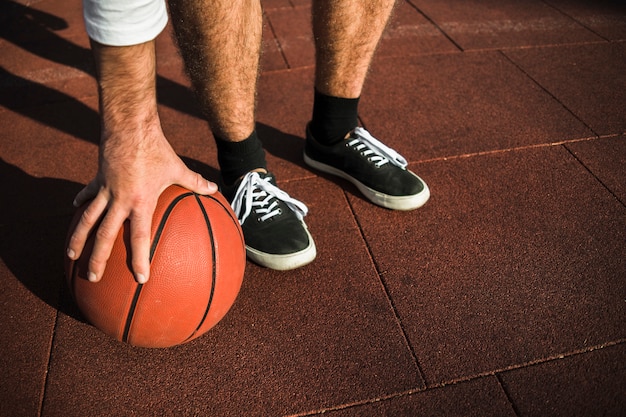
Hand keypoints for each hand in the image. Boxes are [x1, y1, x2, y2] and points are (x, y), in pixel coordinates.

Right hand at [66, 126, 216, 283]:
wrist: (130, 127)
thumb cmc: (156, 148)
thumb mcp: (177, 168)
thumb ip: (195, 182)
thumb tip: (214, 190)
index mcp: (141, 202)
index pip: (139, 237)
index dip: (139, 259)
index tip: (140, 278)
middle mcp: (120, 200)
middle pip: (105, 236)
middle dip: (98, 259)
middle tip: (92, 278)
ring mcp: (105, 190)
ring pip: (87, 220)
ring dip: (78, 239)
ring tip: (71, 256)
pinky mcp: (97, 179)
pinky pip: (87, 195)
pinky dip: (81, 203)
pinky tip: (75, 211)